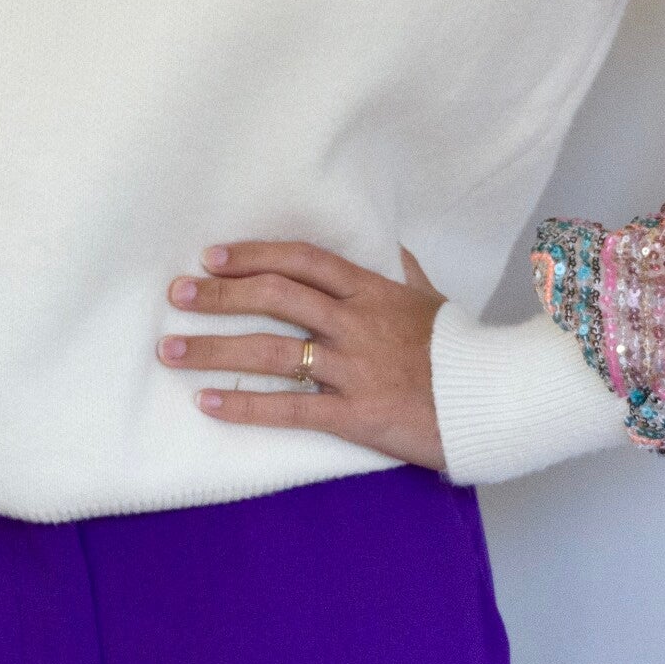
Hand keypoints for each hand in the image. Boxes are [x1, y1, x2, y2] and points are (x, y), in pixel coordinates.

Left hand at [156, 239, 449, 471]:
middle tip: (177, 294)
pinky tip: (208, 403)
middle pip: (274, 297)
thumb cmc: (460, 348)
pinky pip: (289, 409)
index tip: (211, 257)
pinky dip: (244, 405)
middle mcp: (354, 323)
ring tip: (171, 350)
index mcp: (369, 290)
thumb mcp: (430, 299)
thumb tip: (390, 248)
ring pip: (270, 351)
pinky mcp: (354, 415)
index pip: (300, 260)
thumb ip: (402, 272)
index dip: (252, 254)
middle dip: (219, 295)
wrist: (493, 400)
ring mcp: (352, 368)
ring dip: (214, 348)